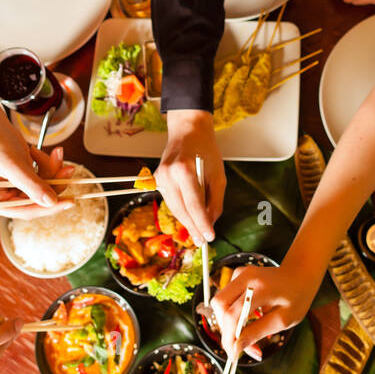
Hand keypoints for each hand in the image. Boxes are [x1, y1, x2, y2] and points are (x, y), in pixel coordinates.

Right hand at [0, 127, 73, 219]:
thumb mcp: (14, 165)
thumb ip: (32, 185)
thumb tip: (51, 202)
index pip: (25, 210)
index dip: (48, 207)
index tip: (69, 201)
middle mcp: (3, 200)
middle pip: (37, 199)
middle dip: (53, 182)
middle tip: (68, 170)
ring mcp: (14, 190)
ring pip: (43, 187)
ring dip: (52, 170)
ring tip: (57, 153)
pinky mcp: (23, 181)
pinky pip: (42, 177)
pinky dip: (47, 164)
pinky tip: (42, 152)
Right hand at [155, 110, 223, 244]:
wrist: (188, 132)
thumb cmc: (205, 150)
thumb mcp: (218, 176)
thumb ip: (215, 201)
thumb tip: (210, 223)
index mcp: (184, 170)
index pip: (194, 205)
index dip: (202, 224)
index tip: (209, 237)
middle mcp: (168, 174)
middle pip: (181, 210)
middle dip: (193, 228)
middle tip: (203, 241)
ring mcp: (159, 177)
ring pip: (174, 208)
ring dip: (187, 222)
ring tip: (198, 234)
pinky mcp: (156, 179)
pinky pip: (170, 201)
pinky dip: (181, 210)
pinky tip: (191, 218)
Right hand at [210, 263, 319, 360]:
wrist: (300, 274)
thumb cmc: (296, 296)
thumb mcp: (283, 319)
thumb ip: (258, 332)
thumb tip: (236, 347)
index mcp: (260, 287)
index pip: (233, 313)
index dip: (229, 337)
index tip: (233, 355)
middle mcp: (246, 276)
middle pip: (219, 304)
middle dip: (225, 329)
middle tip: (239, 346)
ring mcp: (240, 273)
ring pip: (220, 302)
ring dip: (227, 323)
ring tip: (246, 337)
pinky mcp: (237, 276)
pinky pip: (226, 298)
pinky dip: (231, 314)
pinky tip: (246, 322)